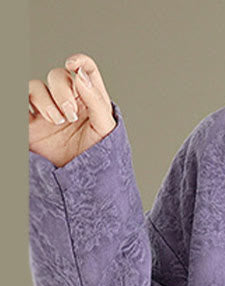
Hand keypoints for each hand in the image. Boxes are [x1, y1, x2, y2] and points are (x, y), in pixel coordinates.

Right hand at [28, 53, 115, 167]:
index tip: (74, 64)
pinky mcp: (30, 123)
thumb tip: (81, 75)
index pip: (85, 69)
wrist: (81, 185)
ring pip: (36, 86)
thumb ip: (96, 101)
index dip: (80, 61)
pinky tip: (36, 118)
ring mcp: (47, 111)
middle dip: (62, 89)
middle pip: (58, 75)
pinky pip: (20, 101)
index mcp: (90, 100)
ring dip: (46, 100)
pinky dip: (25, 104)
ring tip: (58, 122)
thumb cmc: (99, 159)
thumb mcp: (105, 130)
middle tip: (70, 114)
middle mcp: (68, 101)